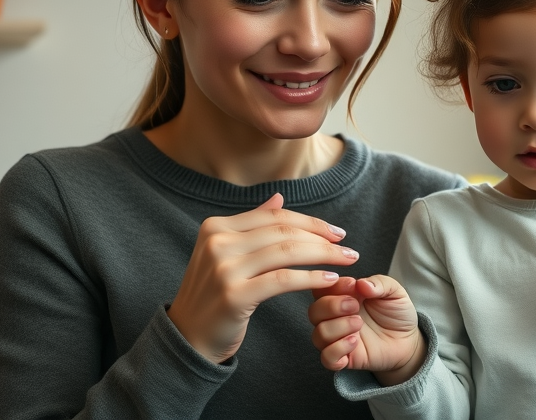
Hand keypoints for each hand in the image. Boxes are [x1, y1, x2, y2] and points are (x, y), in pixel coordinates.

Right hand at [167, 193, 358, 363]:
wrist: (188, 337)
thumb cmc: (214, 295)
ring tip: (346, 261)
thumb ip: (251, 226)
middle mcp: (217, 242)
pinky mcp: (234, 295)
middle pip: (282, 231)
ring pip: (286, 252)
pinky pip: (282, 280)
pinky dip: (311, 278)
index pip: (273, 217)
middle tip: (347, 246)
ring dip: (323, 255)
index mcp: (215, 227)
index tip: (335, 232)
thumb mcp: (226, 255)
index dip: (309, 221)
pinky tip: (330, 280)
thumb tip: (278, 199)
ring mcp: (223, 268)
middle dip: (321, 237)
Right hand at [308, 275, 424, 385]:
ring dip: (337, 327)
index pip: (322, 289)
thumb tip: (361, 283)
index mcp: (343, 297)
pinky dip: (337, 349)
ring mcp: (338, 339)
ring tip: (358, 323)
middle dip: (331, 306)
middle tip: (354, 305)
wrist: (408, 341)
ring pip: (318, 334)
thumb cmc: (396, 313)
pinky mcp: (345, 358)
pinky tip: (355, 342)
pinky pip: (327, 358)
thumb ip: (380, 283)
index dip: (331, 286)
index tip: (351, 285)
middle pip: (314, 311)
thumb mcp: (394, 291)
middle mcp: (335, 318)